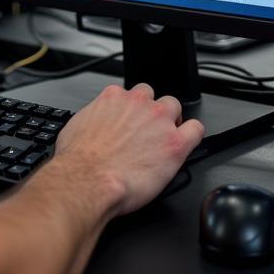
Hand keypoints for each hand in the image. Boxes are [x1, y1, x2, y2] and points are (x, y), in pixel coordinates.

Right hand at [51, 82, 203, 219]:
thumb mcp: (77, 127)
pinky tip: (186, 144)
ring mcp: (159, 121)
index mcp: (114, 97)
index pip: (131, 94)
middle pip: (155, 97)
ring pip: (176, 107)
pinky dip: (193, 135)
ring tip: (164, 140)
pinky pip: (196, 129)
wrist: (88, 180)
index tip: (132, 122)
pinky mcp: (175, 143)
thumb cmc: (79, 160)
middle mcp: (138, 103)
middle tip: (148, 132)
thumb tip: (93, 125)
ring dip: (172, 121)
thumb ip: (93, 118)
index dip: (132, 110)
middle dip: (153, 112)